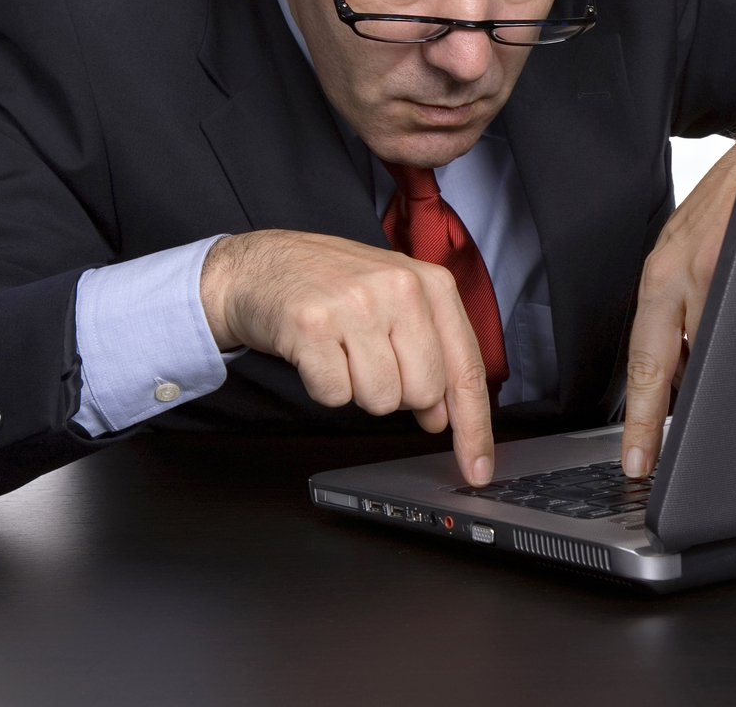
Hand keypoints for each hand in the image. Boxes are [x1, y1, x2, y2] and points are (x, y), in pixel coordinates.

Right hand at [200, 230, 495, 485]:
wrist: (258, 265)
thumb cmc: (331, 287)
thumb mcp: (394, 302)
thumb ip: (429, 353)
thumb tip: (442, 416)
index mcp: (432, 283)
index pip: (466, 368)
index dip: (474, 427)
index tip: (478, 469)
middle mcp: (400, 288)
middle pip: (424, 393)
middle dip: (397, 394)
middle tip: (370, 361)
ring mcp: (356, 304)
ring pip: (380, 400)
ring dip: (358, 390)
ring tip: (341, 351)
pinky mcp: (312, 325)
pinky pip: (335, 395)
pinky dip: (324, 387)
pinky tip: (317, 353)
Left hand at [622, 128, 735, 477]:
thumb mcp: (703, 247)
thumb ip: (693, 305)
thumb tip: (691, 370)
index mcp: (665, 272)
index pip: (645, 357)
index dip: (641, 416)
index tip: (636, 459)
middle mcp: (682, 270)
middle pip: (660, 364)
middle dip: (653, 421)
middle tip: (645, 460)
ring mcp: (719, 266)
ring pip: (711, 350)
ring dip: (716, 381)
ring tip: (723, 404)